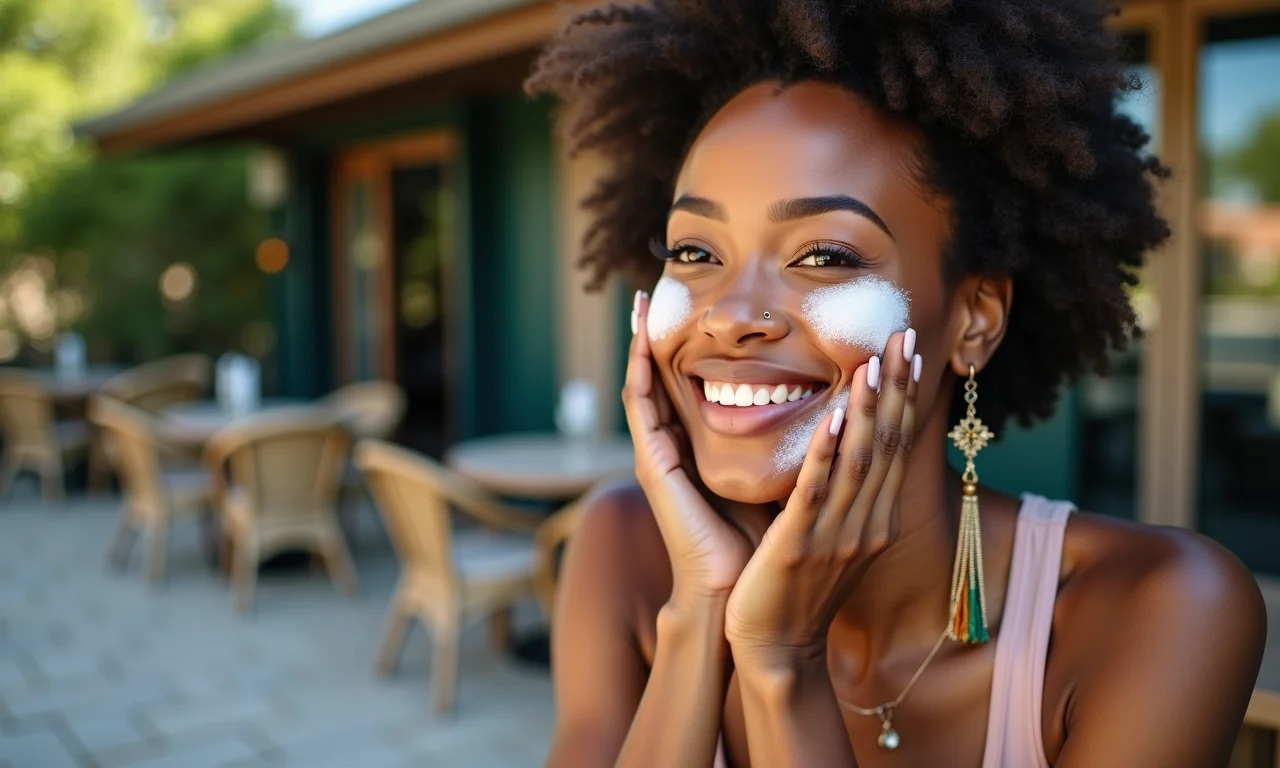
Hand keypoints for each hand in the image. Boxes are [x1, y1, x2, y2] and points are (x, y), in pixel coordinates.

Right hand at [622, 290, 771, 605]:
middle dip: (658, 332)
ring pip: (643, 385)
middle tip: (654, 282)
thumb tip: (831, 408)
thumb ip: (786, 443)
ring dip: (641, 342)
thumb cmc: (761, 541)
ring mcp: (658, 455)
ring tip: (638, 300)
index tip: (697, 303)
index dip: (691, 344)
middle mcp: (674, 446)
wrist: (737, 594)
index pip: (690, 384)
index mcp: (700, 447)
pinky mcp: (653, 467)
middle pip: (661, 376)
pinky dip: (639, 374)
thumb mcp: (776, 476)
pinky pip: (641, 410)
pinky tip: (641, 344)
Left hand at [724, 331, 919, 666]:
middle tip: (903, 335)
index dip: (904, 395)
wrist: (776, 649)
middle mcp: (866, 523)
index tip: (909, 350)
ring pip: (860, 461)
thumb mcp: (832, 535)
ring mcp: (836, 535)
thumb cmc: (798, 588)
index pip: (896, 445)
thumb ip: (841, 493)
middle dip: (896, 388)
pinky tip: (833, 416)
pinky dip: (827, 452)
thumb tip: (842, 442)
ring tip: (873, 362)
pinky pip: (817, 492)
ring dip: (868, 409)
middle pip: (887, 445)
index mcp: (874, 518)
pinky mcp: (800, 545)